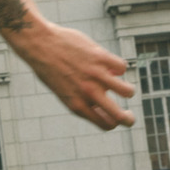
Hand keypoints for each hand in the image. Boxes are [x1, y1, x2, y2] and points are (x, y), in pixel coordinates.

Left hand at [19, 20, 135, 129]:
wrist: (39, 44)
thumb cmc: (49, 68)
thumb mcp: (63, 91)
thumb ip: (82, 98)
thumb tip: (105, 97)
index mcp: (77, 105)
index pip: (106, 124)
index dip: (114, 123)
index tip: (115, 115)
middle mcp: (88, 93)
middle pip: (120, 117)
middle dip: (129, 119)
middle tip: (129, 115)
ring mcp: (96, 76)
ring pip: (127, 91)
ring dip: (128, 90)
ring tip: (120, 83)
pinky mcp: (100, 57)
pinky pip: (122, 67)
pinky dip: (118, 66)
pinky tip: (108, 63)